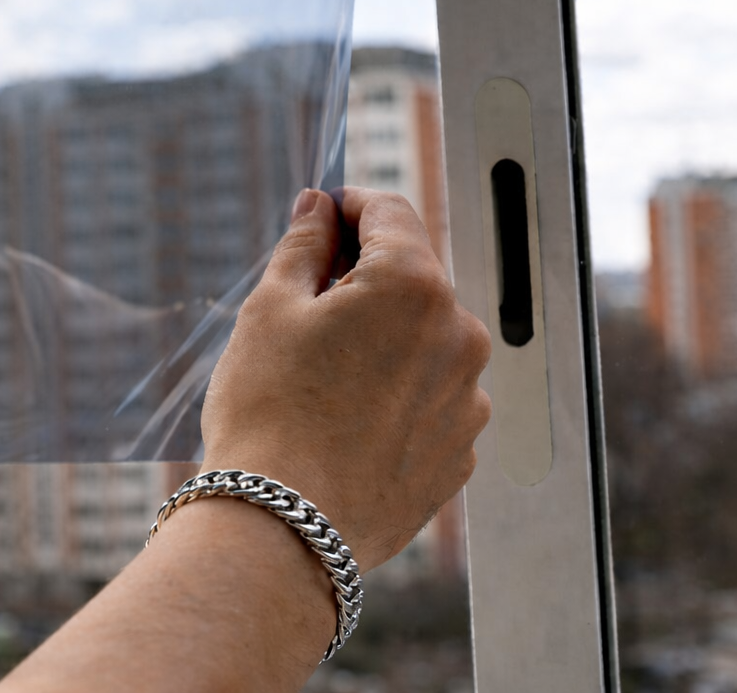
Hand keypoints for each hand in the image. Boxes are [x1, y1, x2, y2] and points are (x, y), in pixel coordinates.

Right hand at [200, 186, 492, 571]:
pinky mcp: (461, 450)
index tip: (320, 218)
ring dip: (383, 341)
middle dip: (364, 280)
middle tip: (305, 310)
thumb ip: (304, 245)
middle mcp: (459, 334)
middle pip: (411, 278)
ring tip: (322, 381)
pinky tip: (347, 422)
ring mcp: (468, 397)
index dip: (348, 206)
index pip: (389, 211)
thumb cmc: (268, 413)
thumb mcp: (270, 310)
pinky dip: (396, 396)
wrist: (285, 531)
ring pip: (423, 342)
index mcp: (414, 284)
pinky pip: (431, 399)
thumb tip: (319, 208)